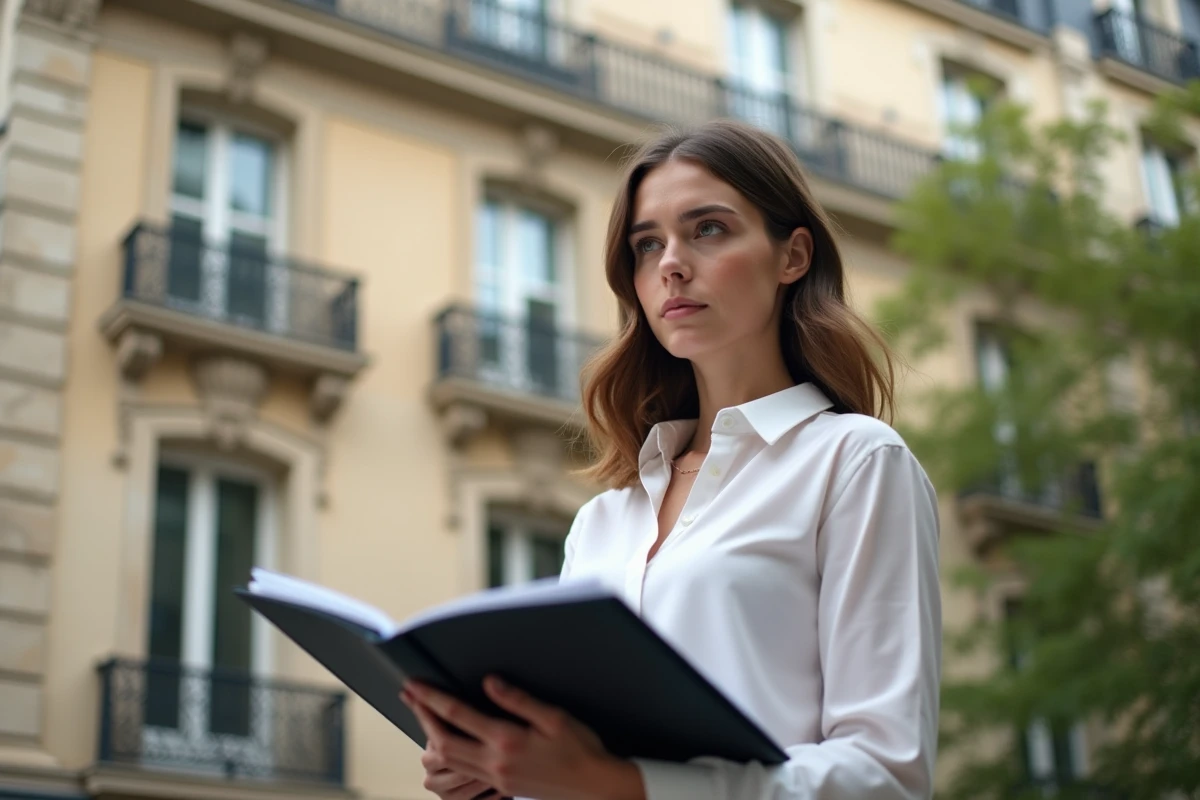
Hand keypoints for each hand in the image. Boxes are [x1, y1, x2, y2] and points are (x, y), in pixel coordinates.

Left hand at [400, 676, 643, 799]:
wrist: (594, 787)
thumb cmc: (580, 749)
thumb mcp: (553, 717)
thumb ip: (517, 699)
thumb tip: (489, 682)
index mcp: (507, 740)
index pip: (457, 715)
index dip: (431, 698)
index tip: (414, 685)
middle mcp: (495, 762)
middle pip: (442, 741)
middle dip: (422, 717)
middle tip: (410, 696)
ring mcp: (496, 778)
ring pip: (449, 760)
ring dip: (431, 736)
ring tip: (424, 715)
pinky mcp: (501, 787)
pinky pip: (464, 771)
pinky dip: (449, 753)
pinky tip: (449, 742)